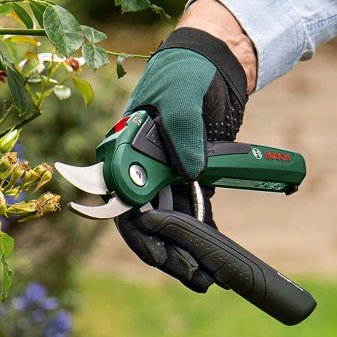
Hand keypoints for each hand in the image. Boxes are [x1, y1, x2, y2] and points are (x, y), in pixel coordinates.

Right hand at [111, 26, 248, 288]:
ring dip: (185, 250)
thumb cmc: (186, 71)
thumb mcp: (182, 96)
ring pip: (171, 220)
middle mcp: (144, 165)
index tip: (158, 253)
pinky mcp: (193, 175)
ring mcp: (169, 171)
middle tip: (189, 273)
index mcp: (127, 147)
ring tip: (204, 278)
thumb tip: (190, 172)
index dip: (137, 231)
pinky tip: (214, 259)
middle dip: (165, 251)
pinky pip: (194, 210)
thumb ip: (182, 132)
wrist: (215, 58)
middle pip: (146, 218)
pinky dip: (203, 234)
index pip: (121, 198)